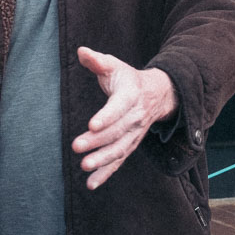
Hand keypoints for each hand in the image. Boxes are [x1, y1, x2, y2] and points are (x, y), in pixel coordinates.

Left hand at [72, 48, 177, 189]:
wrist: (157, 95)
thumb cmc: (128, 79)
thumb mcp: (114, 65)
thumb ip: (97, 60)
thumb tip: (81, 51)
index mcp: (130, 95)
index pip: (118, 107)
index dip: (106, 116)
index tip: (91, 125)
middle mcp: (135, 117)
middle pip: (117, 131)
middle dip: (97, 141)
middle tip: (77, 147)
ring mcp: (134, 134)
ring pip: (119, 149)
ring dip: (102, 160)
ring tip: (84, 167)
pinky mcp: (130, 145)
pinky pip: (119, 161)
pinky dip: (106, 173)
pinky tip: (90, 184)